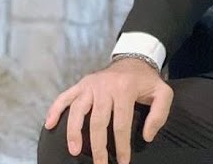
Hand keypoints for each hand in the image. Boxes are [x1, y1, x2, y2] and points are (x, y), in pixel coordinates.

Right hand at [43, 57, 172, 163]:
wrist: (134, 58)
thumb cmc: (147, 81)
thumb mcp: (163, 93)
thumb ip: (159, 115)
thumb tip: (146, 136)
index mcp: (124, 89)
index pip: (121, 123)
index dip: (121, 145)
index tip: (122, 162)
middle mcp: (104, 86)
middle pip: (98, 121)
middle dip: (98, 147)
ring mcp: (90, 84)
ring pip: (78, 110)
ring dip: (74, 132)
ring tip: (74, 150)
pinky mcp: (81, 83)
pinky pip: (65, 96)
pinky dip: (55, 109)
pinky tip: (49, 124)